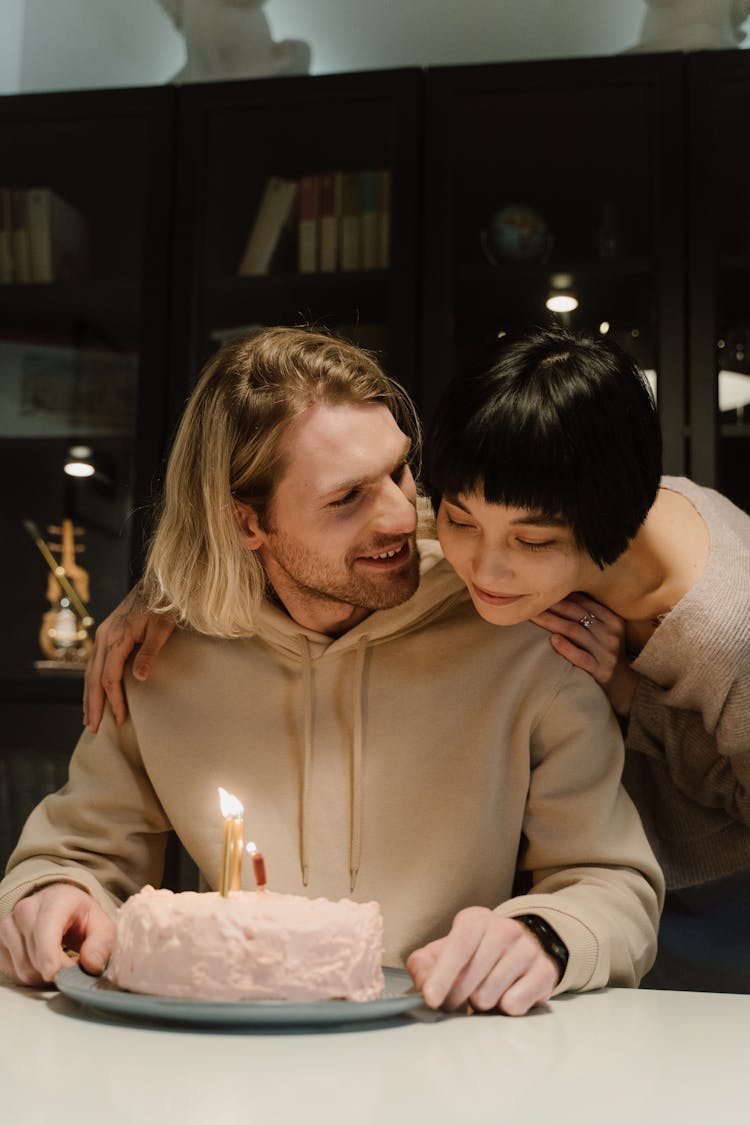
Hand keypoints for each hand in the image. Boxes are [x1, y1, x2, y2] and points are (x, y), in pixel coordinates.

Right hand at [0, 884, 114, 985]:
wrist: (60, 906)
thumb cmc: (81, 916)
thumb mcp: (102, 926)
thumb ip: (101, 945)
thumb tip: (90, 966)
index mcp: (55, 901)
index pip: (45, 931)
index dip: (50, 958)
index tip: (59, 975)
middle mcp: (26, 909)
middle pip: (36, 959)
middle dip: (58, 970)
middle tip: (74, 965)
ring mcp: (9, 925)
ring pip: (24, 971)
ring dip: (45, 976)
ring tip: (60, 961)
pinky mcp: (0, 941)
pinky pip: (14, 973)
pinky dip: (32, 975)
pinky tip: (43, 961)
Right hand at [83, 585, 174, 730]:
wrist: (159, 584)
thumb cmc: (164, 606)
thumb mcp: (162, 629)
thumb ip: (150, 653)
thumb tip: (139, 678)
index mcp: (116, 637)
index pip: (109, 677)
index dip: (113, 700)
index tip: (119, 719)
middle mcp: (104, 637)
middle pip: (93, 678)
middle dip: (93, 704)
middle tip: (92, 727)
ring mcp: (103, 635)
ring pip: (90, 671)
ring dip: (89, 696)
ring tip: (88, 717)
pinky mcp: (107, 634)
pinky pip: (95, 662)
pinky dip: (92, 681)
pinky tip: (94, 693)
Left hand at [406, 907, 558, 1016]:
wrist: (518, 952)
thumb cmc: (473, 955)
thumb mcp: (443, 953)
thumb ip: (423, 965)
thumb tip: (422, 985)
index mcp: (476, 919)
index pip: (459, 946)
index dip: (443, 974)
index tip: (431, 999)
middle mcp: (505, 929)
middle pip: (472, 976)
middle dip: (457, 996)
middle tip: (456, 999)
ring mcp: (528, 949)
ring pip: (492, 994)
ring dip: (481, 1003)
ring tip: (483, 993)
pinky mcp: (545, 972)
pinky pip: (516, 1004)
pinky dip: (504, 1008)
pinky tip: (504, 997)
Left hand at [531, 595, 637, 717]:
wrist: (625, 686)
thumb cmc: (608, 654)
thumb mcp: (607, 632)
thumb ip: (590, 615)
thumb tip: (560, 596)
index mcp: (613, 620)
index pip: (585, 603)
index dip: (562, 595)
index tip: (543, 590)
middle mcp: (611, 634)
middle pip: (576, 615)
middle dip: (552, 606)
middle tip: (531, 601)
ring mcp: (606, 653)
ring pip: (575, 632)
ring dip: (552, 622)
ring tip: (533, 617)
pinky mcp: (600, 671)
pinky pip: (581, 657)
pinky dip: (566, 647)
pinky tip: (552, 640)